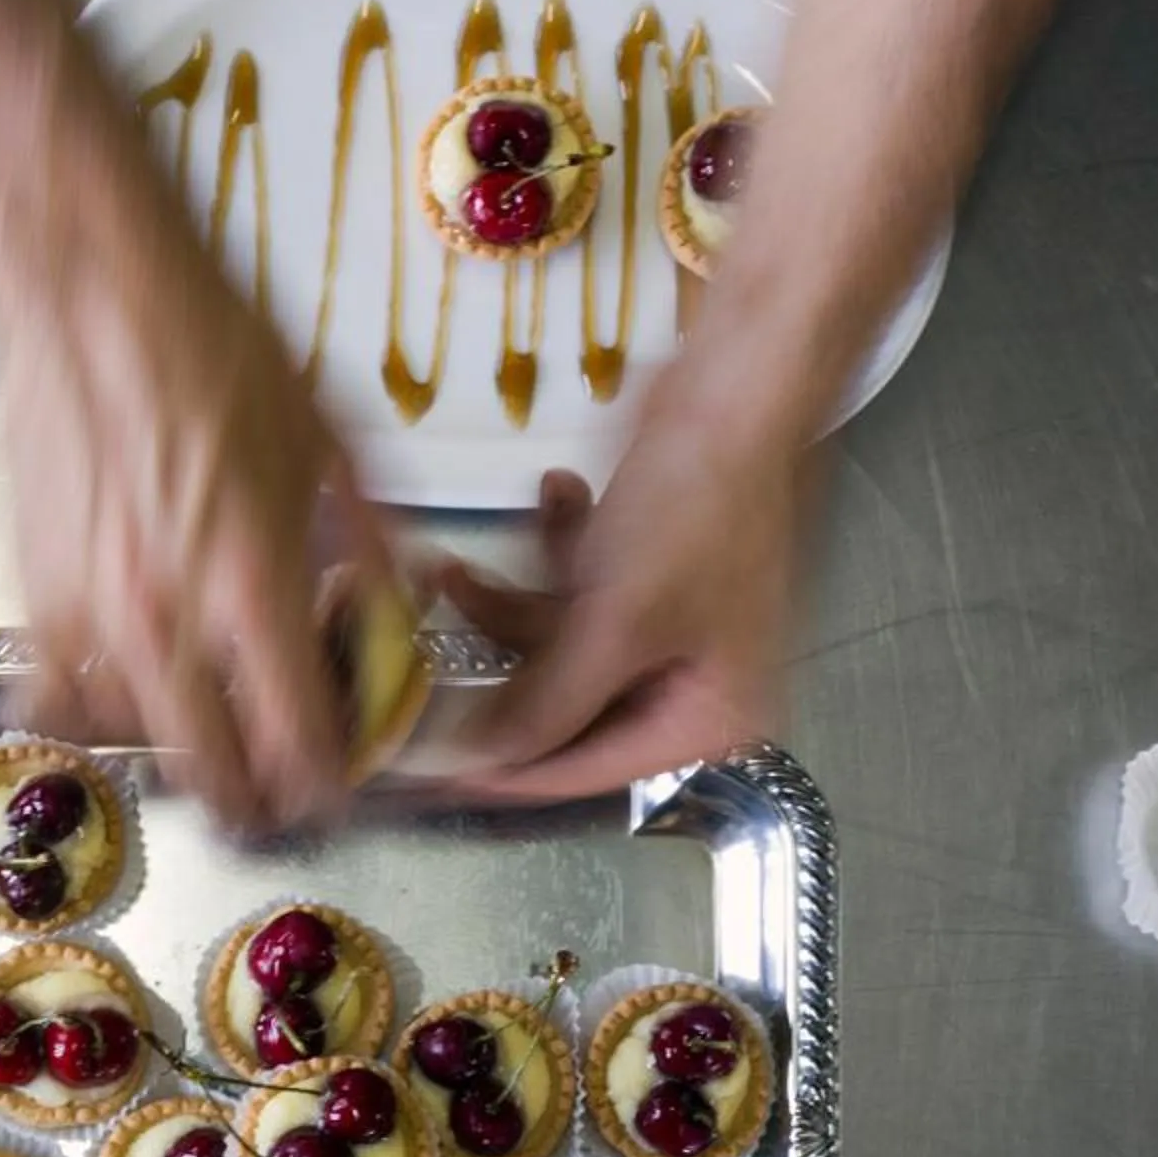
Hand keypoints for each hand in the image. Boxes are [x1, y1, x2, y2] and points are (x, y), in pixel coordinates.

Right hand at [2, 204, 378, 831]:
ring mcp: (91, 614)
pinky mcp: (33, 596)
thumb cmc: (215, 347)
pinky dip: (91, 718)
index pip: (300, 745)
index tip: (337, 783)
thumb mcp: (334, 444)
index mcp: (257, 582)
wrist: (96, 294)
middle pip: (217, 778)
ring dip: (181, 755)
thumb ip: (373, 550)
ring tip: (210, 729)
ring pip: (139, 751)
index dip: (328, 786)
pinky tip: (122, 698)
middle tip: (278, 784)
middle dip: (259, 799)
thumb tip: (398, 622)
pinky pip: (54, 706)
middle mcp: (170, 617)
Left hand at [443, 372, 813, 801]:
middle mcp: (694, 684)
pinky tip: (555, 492)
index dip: (510, 770)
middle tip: (420, 670)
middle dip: (503, 668)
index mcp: (712, 718)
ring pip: (560, 644)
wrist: (737, 384)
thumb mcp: (615, 624)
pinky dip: (556, 550)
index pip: (591, 770)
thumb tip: (480, 761)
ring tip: (456, 570)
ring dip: (511, 602)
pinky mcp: (644, 571)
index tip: (429, 772)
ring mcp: (668, 624)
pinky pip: (578, 591)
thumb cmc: (697, 509)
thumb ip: (546, 705)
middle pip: (571, 709)